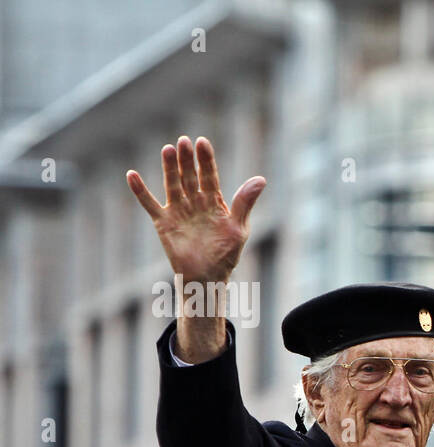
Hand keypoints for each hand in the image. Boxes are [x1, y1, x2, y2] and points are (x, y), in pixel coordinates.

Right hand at [127, 136, 264, 288]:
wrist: (207, 277)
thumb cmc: (226, 255)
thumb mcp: (239, 227)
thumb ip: (245, 203)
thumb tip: (261, 179)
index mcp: (214, 202)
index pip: (209, 175)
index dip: (206, 159)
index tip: (202, 142)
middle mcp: (195, 202)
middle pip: (190, 176)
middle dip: (187, 159)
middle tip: (184, 141)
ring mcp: (178, 210)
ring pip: (172, 184)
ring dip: (169, 168)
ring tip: (168, 149)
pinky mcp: (163, 222)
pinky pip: (149, 204)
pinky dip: (140, 191)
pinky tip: (131, 175)